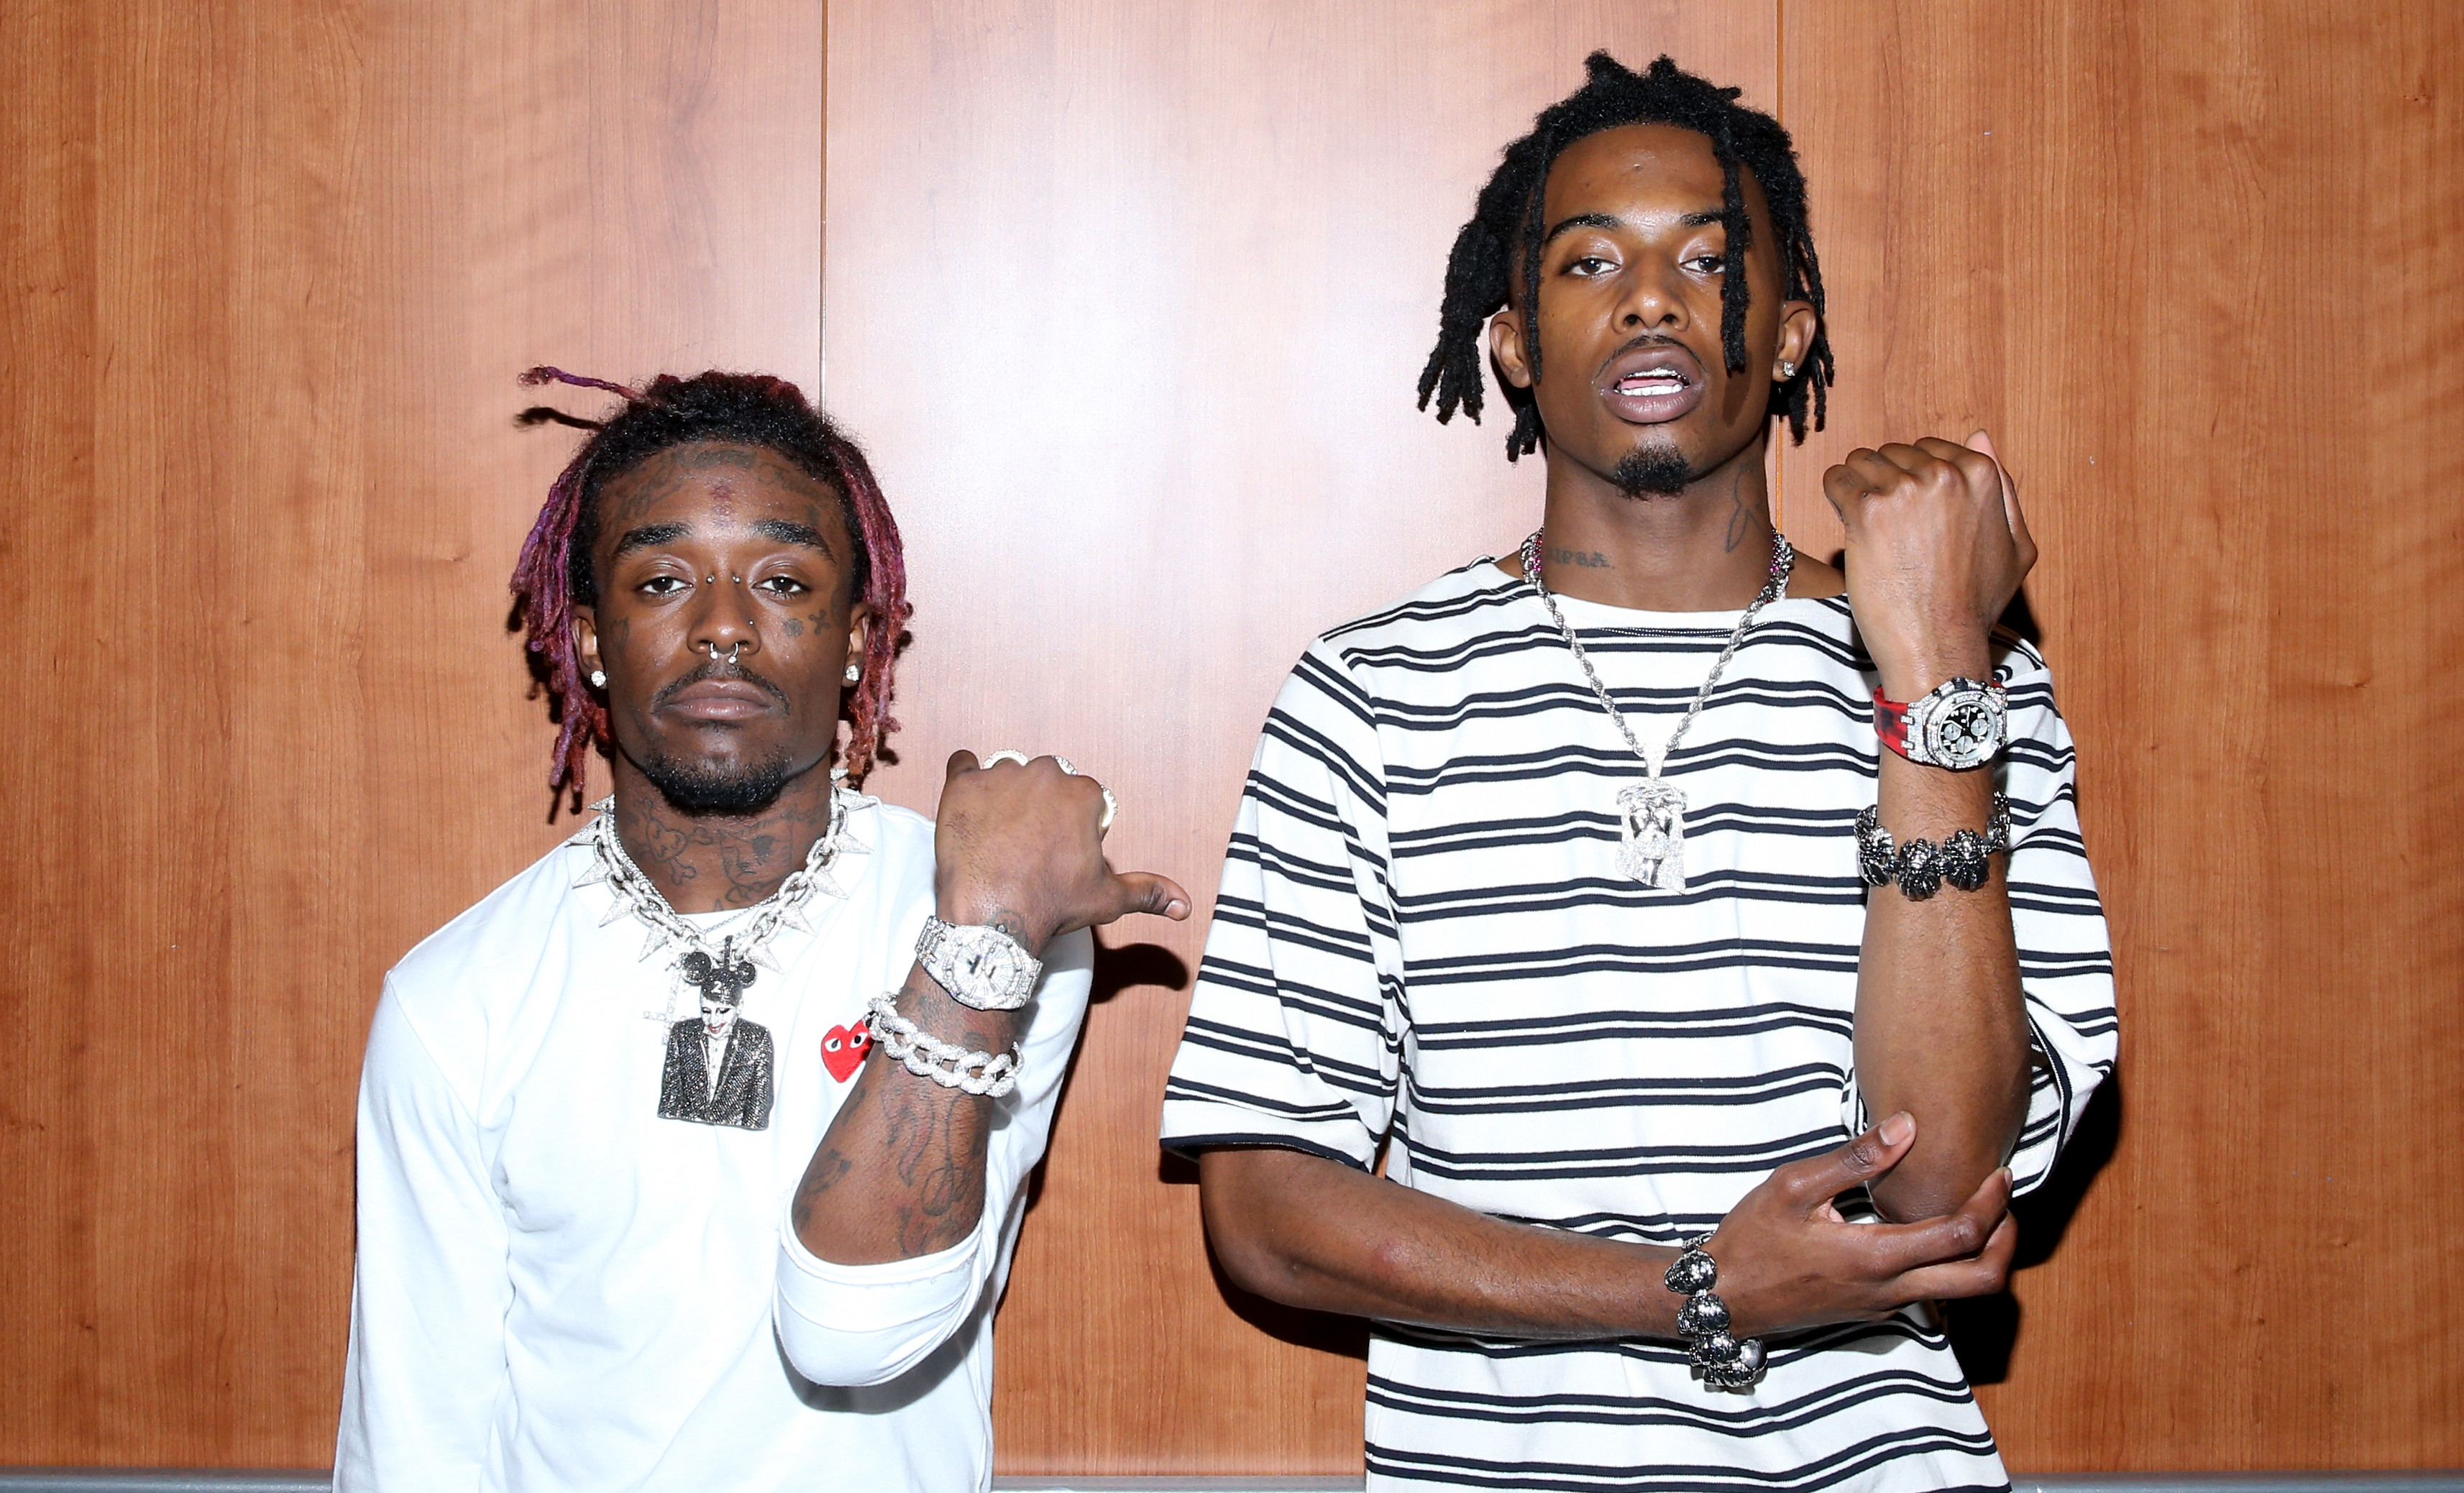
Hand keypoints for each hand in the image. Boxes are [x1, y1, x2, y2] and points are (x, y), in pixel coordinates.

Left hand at [933, 750, 1190, 957]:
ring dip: (1002, 794)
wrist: (992, 916)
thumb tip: (1183, 905)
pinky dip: (964, 777)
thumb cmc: (1050, 904)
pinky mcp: (962, 784)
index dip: (1070, 824)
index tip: (1058, 850)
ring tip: (995, 833)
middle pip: (1043, 781)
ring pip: (1005, 774)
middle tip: (1025, 844)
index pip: (1078, 796)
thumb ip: (1148, 892)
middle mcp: (1044, 774)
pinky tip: (968, 802)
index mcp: (1082, 793)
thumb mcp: (1107, 898)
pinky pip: (962, 763)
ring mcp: (1000, 776)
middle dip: (1037, 805)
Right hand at [1703, 1111, 2015, 1338]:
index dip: (1992, 1203)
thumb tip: (1907, 1126)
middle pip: (1983, 1280)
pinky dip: (1950, 1265)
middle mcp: (1890, 1290)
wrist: (1722, 1298)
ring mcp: (1884, 1306)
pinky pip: (1932, 1295)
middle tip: (2003, 1202)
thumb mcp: (1793, 1186)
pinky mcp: (1873, 1312)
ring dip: (1983, 1256)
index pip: (1961, 1234)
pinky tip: (1930, 1233)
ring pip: (1962, 1293)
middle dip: (2008, 1240)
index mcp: (1875, 1256)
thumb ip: (1855, 1158)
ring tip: (1977, 1214)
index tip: (1999, 1173)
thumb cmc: (1752, 1239)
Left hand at [1823, 430, 2037, 699]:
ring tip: (1867, 524)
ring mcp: (1904, 491)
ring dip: (1858, 486)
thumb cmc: (1976, 604)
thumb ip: (2004, 489)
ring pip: (1862, 461)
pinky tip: (1847, 520)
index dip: (1914, 479)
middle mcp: (1944, 475)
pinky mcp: (1868, 512)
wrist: (1939, 645)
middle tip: (1888, 524)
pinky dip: (1835, 494)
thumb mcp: (2017, 547)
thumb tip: (1978, 437)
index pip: (1929, 448)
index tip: (1910, 511)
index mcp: (1982, 475)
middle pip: (1894, 453)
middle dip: (1885, 481)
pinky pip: (1837, 479)